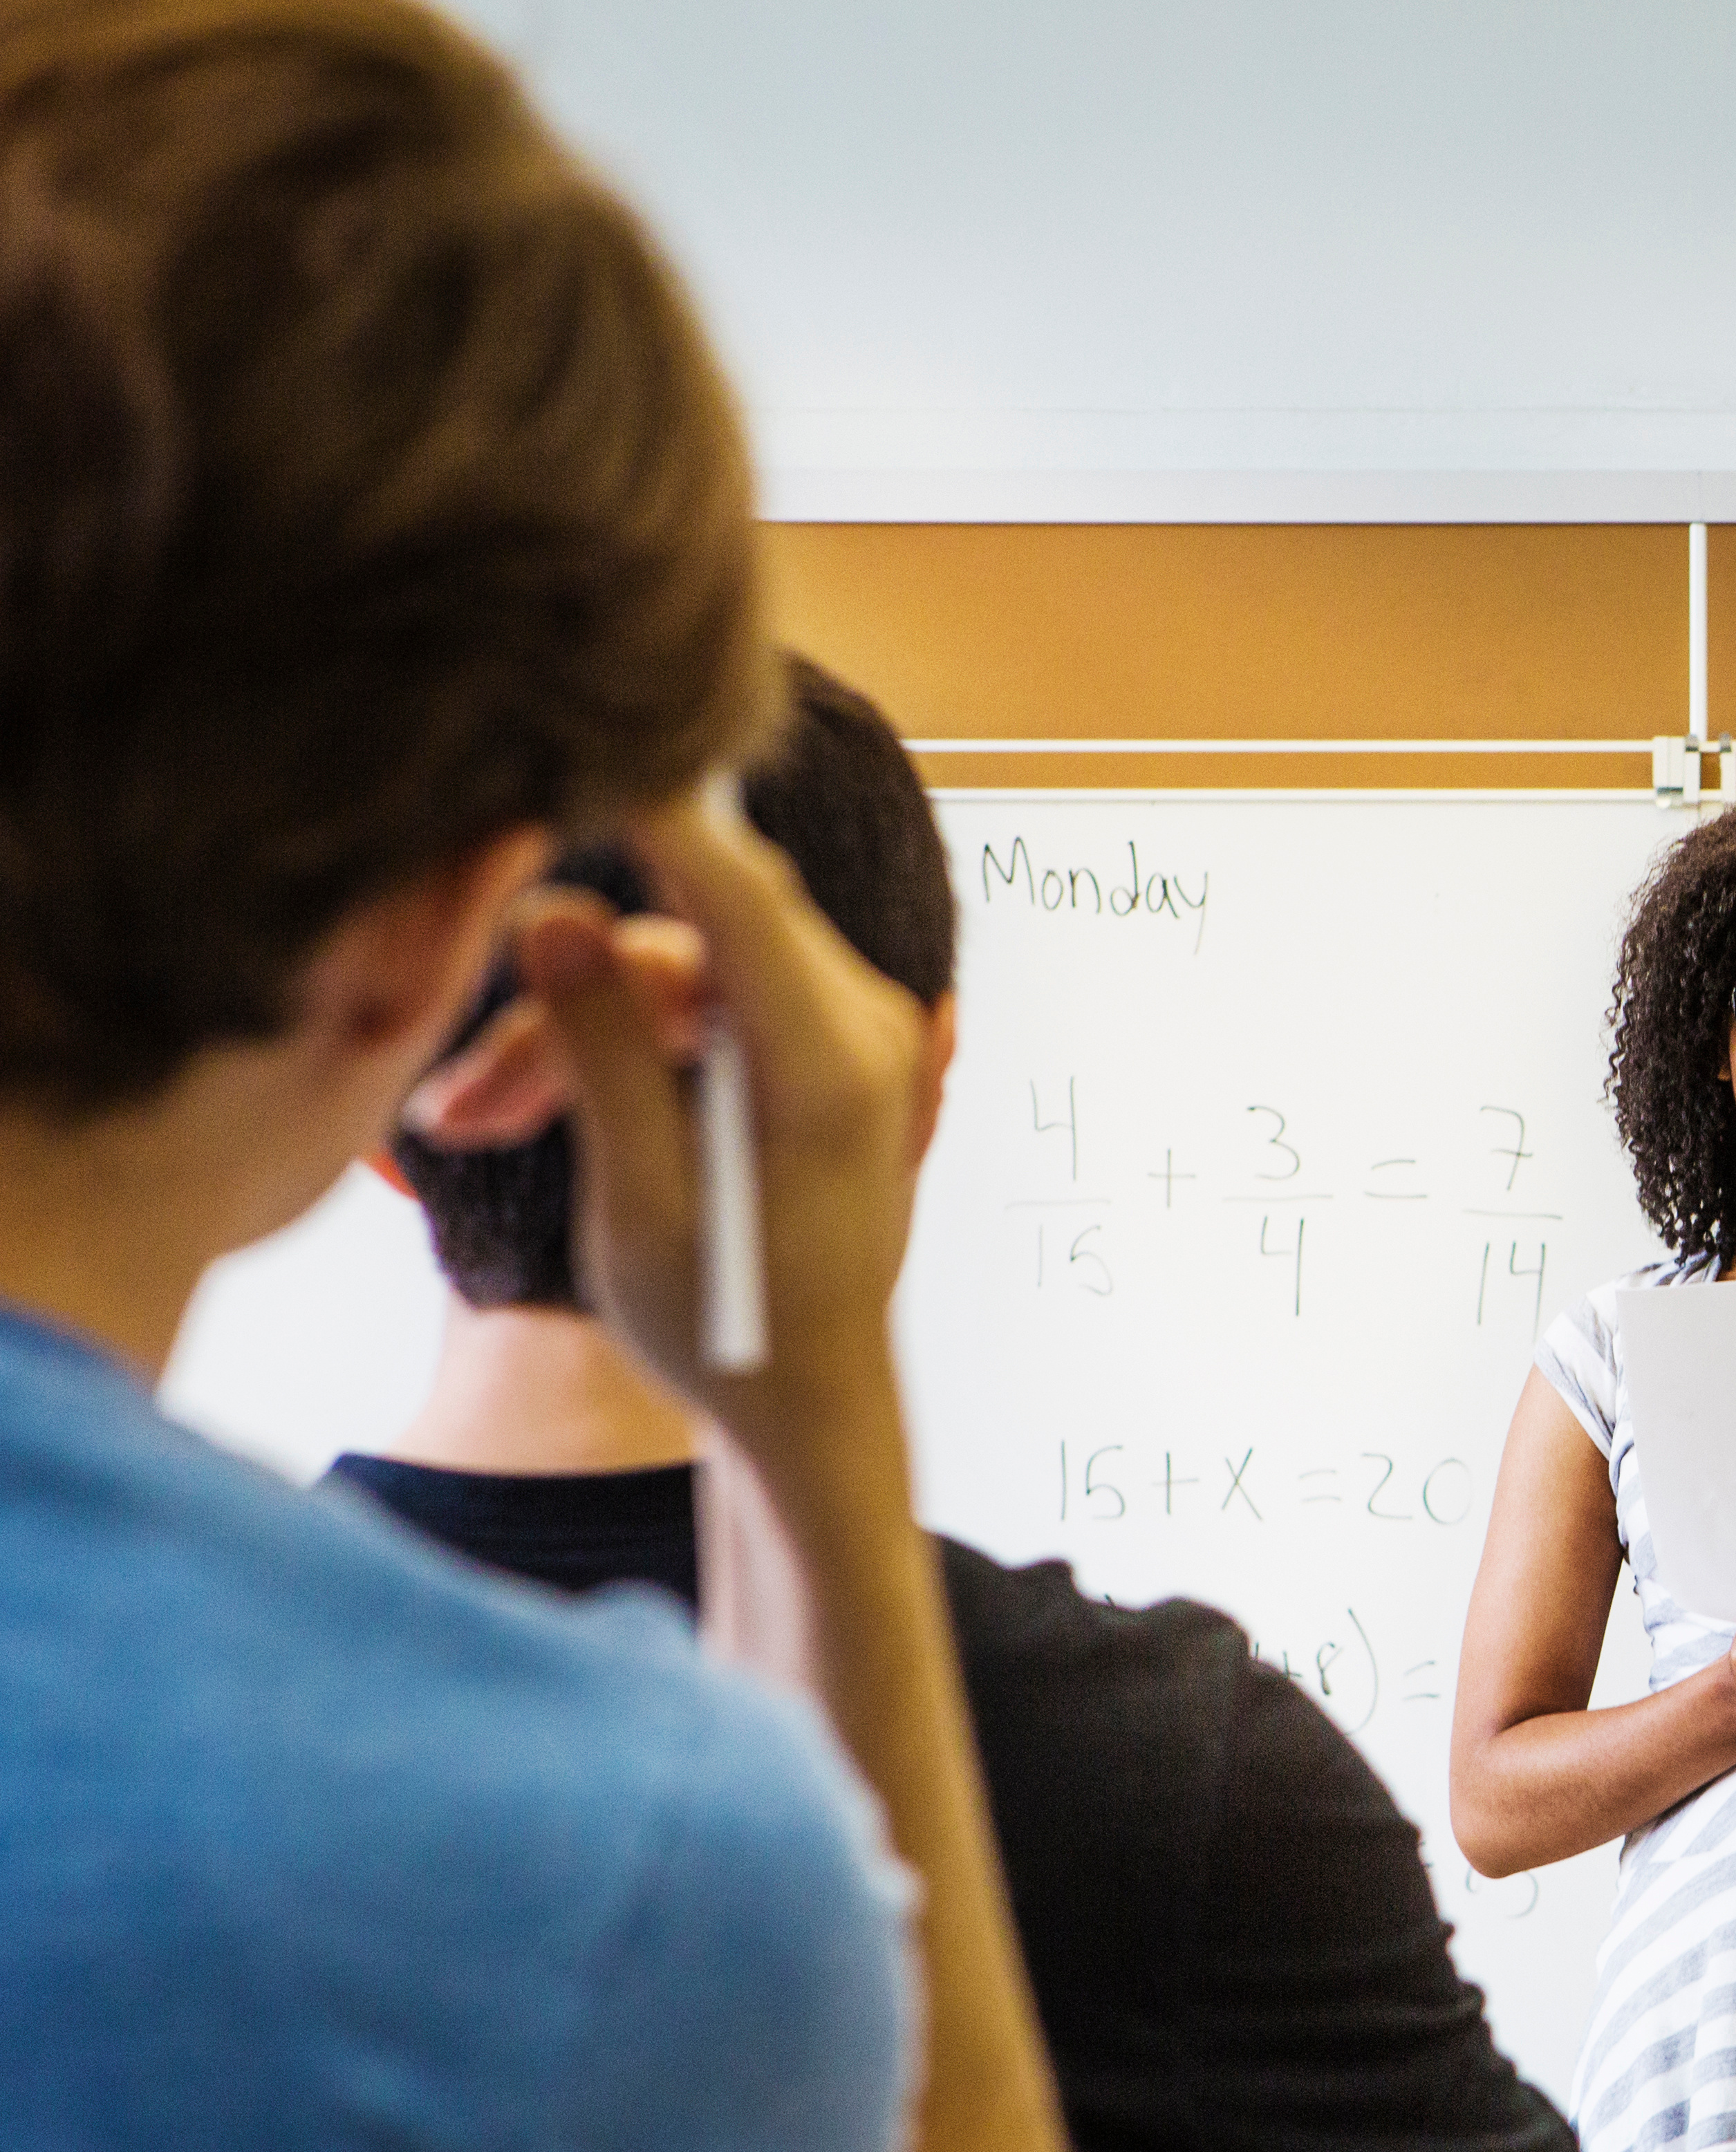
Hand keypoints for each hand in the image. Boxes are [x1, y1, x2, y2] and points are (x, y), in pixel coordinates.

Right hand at [402, 783, 934, 1455]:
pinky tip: (529, 1114)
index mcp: (831, 1068)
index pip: (741, 896)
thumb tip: (555, 914)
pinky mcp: (817, 1056)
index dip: (659, 814)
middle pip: (687, 944)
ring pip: (677, 982)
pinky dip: (620, 1054)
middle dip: (562, 1002)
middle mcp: (862, 1035)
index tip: (584, 743)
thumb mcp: (637, 1198)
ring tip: (470, 1126)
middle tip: (457, 1101)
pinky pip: (704, 1015)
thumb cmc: (734, 1330)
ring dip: (571, 1042)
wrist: (809, 1408)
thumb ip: (602, 1050)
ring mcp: (847, 1041)